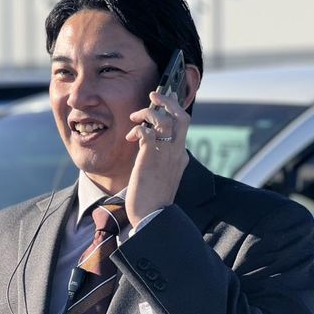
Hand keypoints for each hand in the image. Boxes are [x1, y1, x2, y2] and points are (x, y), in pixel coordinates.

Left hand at [125, 90, 189, 227]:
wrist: (152, 218)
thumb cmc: (152, 200)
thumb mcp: (160, 176)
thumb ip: (159, 160)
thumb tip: (148, 146)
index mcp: (180, 156)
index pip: (183, 125)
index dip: (172, 110)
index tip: (161, 103)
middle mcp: (177, 153)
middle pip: (181, 116)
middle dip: (168, 101)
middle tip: (154, 94)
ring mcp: (166, 155)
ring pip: (165, 120)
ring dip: (148, 113)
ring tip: (135, 118)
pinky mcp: (150, 158)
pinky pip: (147, 132)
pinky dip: (139, 128)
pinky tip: (131, 136)